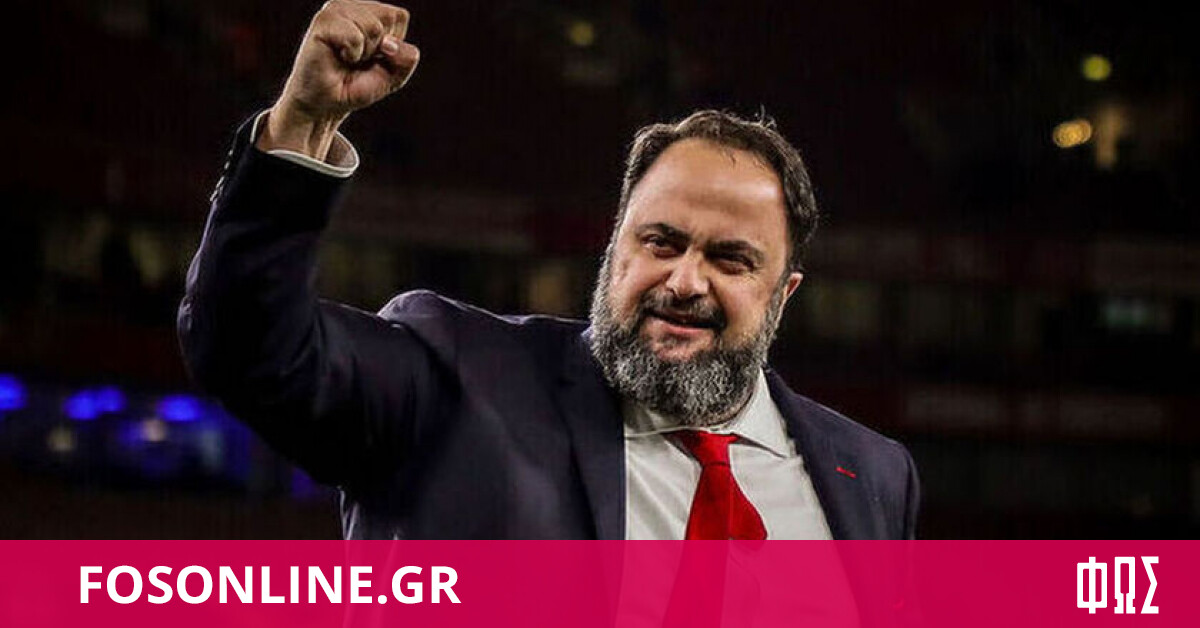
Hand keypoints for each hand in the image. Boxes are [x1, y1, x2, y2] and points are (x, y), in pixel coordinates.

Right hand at [259, 1, 418, 158]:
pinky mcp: (323, 21)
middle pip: (389, 18)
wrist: (325, 104)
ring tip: (347, 58)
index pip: (399, 16)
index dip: (393, 45)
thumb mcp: (393, 75)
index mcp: (369, 10)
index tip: (372, 57)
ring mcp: (336, 9)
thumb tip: (390, 44)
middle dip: (379, 48)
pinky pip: (355, 37)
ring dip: (365, 52)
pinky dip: (352, 54)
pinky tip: (338, 57)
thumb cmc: (356, 86)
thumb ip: (406, 58)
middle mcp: (351, 5)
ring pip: (374, 27)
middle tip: (358, 59)